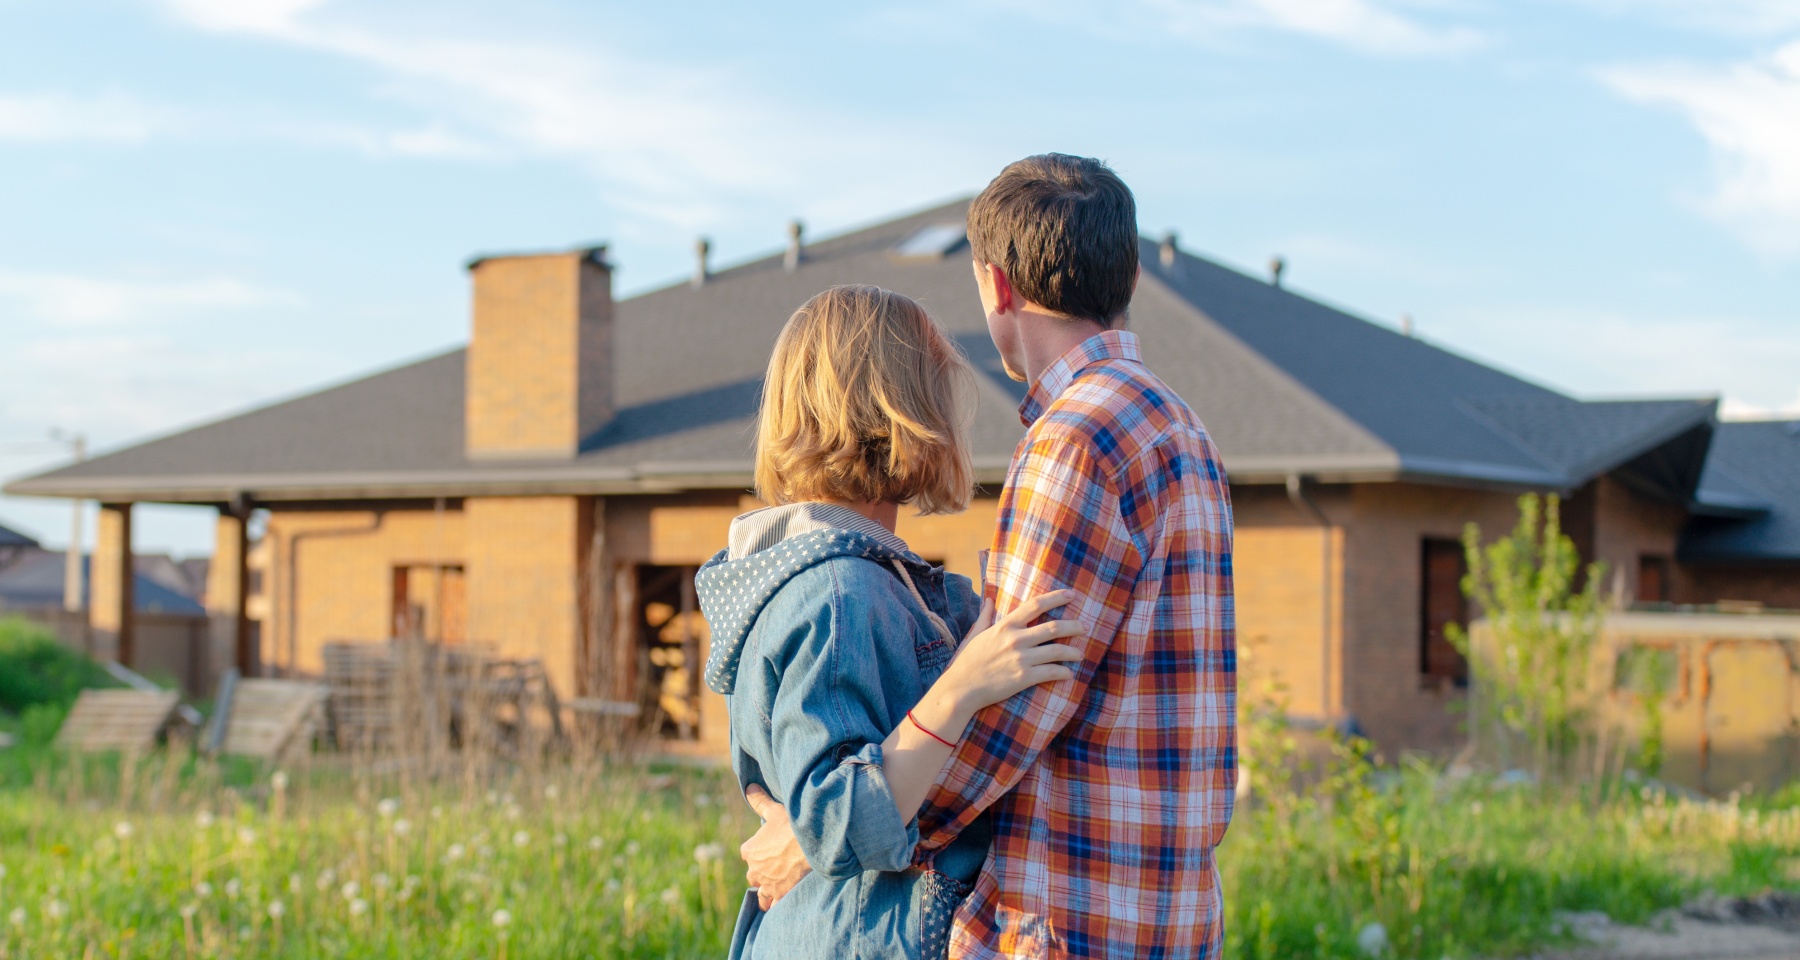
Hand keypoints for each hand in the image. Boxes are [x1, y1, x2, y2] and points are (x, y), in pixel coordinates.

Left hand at [742, 783, 809, 910]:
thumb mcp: (774, 810)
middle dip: (761, 872)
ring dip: (766, 892)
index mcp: (750, 850)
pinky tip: (782, 901)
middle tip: (775, 867)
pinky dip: (776, 904)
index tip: (768, 849)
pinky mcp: (780, 895)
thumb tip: (749, 787)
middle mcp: (754, 870)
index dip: (757, 851)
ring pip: (761, 894)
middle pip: (753, 875)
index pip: (747, 853)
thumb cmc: (792, 826)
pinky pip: (774, 905)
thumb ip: (759, 801)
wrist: (811, 845)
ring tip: (775, 888)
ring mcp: (767, 885)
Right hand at [930, 590, 1084, 724]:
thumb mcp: (975, 635)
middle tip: (1084, 627)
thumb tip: (990, 599)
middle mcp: (1015, 639)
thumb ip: (985, 616)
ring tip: (1079, 654)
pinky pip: (1052, 672)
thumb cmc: (966, 662)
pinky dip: (1064, 672)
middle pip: (1053, 627)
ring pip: (1057, 650)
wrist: (960, 689)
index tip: (1071, 595)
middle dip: (1074, 626)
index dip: (1056, 598)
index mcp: (1005, 626)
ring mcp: (1021, 658)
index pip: (1035, 605)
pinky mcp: (1024, 678)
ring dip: (1073, 651)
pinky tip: (1069, 674)